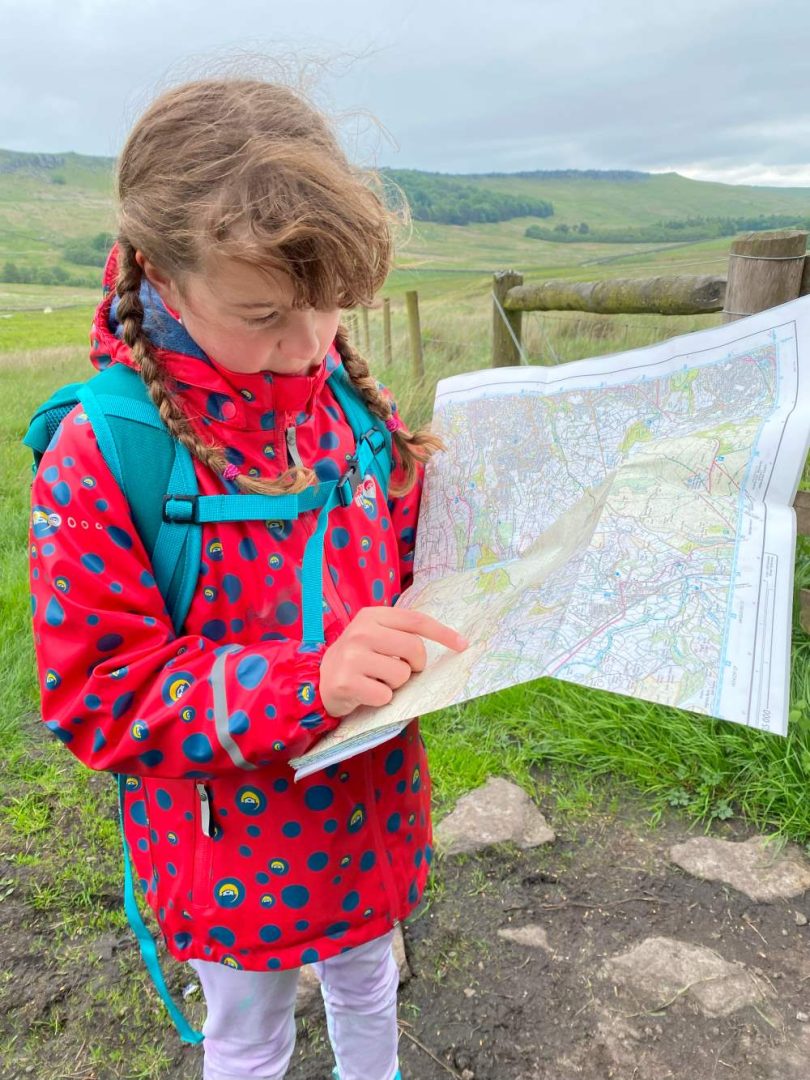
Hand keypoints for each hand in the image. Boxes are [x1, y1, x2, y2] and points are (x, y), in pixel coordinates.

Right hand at [319, 607, 468, 716]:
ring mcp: (352, 656)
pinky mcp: (347, 682)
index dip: (442, 632)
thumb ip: (401, 634)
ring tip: (377, 680)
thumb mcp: (375, 636)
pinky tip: (366, 693)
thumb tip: (449, 643)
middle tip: (401, 670)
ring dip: (396, 684)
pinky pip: (385, 695)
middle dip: (416, 665)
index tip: (462, 645)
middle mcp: (361, 632)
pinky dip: (382, 699)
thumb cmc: (357, 659)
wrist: (318, 680)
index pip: (416, 620)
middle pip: (414, 649)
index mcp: (372, 616)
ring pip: (401, 675)